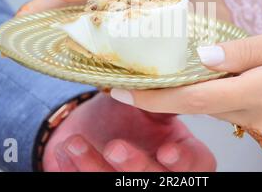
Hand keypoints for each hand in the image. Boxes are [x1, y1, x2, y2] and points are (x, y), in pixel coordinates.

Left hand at [43, 93, 215, 170]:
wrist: (87, 123)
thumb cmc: (123, 112)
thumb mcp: (146, 102)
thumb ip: (161, 98)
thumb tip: (172, 80)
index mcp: (179, 150)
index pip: (196, 163)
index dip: (184, 161)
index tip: (166, 150)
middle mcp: (159, 172)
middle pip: (157, 180)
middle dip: (135, 166)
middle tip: (115, 147)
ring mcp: (129, 183)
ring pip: (120, 187)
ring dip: (96, 168)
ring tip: (75, 143)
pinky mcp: (100, 186)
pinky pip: (89, 187)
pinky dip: (74, 170)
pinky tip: (65, 151)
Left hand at [110, 24, 261, 156]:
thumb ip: (247, 51)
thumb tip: (202, 57)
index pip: (193, 98)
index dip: (153, 95)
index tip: (121, 89)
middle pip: (206, 104)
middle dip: (183, 86)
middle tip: (168, 64)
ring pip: (226, 110)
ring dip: (217, 90)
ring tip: (228, 66)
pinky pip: (245, 119)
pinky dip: (239, 100)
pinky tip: (260, 84)